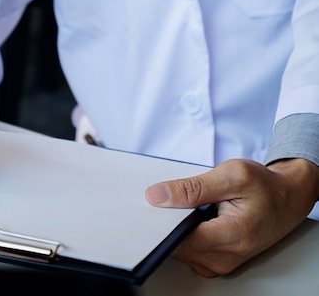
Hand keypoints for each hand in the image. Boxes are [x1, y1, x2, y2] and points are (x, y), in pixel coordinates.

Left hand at [145, 158, 318, 276]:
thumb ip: (193, 187)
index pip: (180, 240)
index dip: (160, 224)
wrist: (286, 198)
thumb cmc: (265, 186)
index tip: (150, 208)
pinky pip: (188, 250)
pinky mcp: (217, 260)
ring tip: (183, 205)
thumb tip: (158, 196)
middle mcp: (226, 256)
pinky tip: (188, 216)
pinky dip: (183, 233)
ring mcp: (221, 261)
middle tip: (164, 200)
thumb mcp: (232, 174)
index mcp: (232, 236)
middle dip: (165, 223)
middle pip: (177, 246)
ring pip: (180, 249)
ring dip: (174, 228)